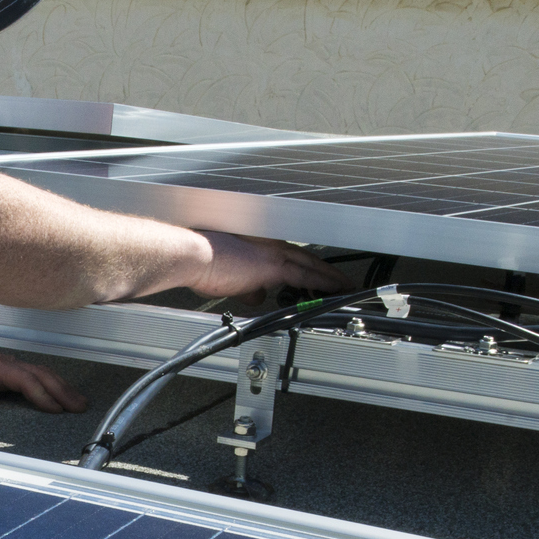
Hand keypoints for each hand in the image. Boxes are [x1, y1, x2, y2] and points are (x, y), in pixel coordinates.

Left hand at [0, 337, 87, 412]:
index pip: (22, 379)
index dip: (40, 393)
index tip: (54, 408)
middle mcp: (6, 363)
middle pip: (40, 375)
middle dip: (62, 391)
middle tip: (79, 407)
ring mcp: (11, 364)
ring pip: (43, 373)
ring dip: (63, 387)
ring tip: (80, 403)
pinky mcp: (11, 368)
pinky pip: (38, 374)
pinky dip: (55, 383)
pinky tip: (64, 393)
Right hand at [191, 233, 352, 304]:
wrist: (194, 256)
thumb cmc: (202, 262)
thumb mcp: (228, 277)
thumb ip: (246, 285)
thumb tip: (254, 293)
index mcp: (258, 245)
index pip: (289, 256)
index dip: (305, 266)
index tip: (315, 274)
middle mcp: (269, 245)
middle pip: (306, 259)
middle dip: (325, 270)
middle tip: (342, 280)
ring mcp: (273, 255)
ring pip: (311, 266)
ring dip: (330, 277)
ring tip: (345, 287)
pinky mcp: (273, 267)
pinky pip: (308, 277)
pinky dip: (324, 284)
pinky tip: (336, 291)